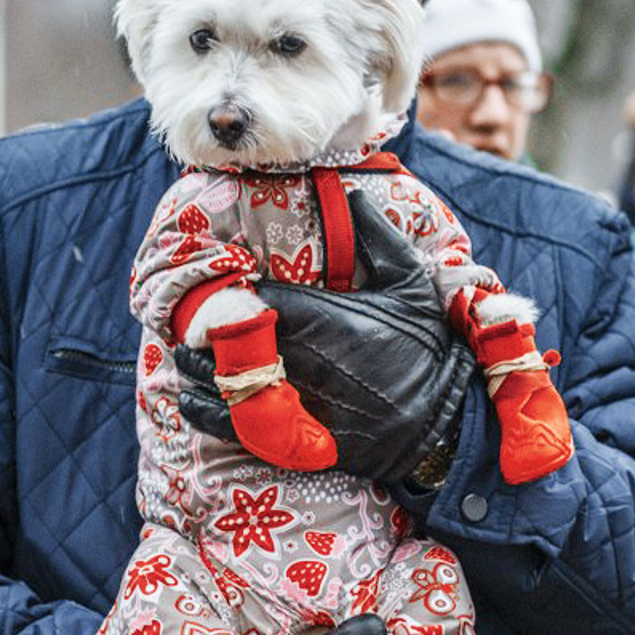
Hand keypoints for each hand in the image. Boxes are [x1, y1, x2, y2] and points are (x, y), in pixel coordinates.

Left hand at [175, 190, 474, 485]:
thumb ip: (378, 237)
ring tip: (186, 354)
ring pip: (225, 383)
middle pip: (230, 340)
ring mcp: (300, 404)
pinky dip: (207, 411)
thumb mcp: (411, 285)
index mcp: (326, 319)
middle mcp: (305, 361)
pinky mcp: (299, 442)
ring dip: (198, 368)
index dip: (231, 292)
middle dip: (206, 330)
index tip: (219, 285)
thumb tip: (350, 192)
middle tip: (191, 320)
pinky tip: (191, 397)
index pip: (256, 298)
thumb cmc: (428, 348)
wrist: (448, 421)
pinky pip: (238, 427)